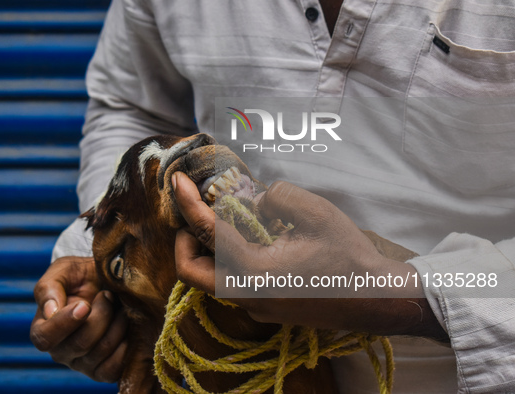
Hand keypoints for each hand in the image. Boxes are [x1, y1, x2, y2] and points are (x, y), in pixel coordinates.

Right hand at [30, 256, 128, 381]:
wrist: (110, 281)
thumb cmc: (82, 275)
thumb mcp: (63, 270)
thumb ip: (49, 287)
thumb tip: (50, 311)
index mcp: (44, 329)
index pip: (45, 338)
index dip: (65, 323)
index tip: (85, 304)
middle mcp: (60, 351)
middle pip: (80, 344)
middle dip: (101, 316)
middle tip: (108, 295)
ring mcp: (82, 363)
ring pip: (100, 352)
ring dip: (117, 325)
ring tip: (120, 308)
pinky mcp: (102, 369)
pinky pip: (112, 370)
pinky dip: (124, 349)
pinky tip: (128, 329)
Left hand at [172, 172, 447, 340]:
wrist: (376, 299)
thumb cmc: (349, 255)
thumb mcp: (315, 211)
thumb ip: (277, 196)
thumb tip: (257, 202)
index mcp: (255, 270)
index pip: (207, 232)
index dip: (187, 202)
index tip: (176, 181)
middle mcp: (248, 295)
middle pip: (191, 273)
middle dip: (185, 241)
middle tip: (195, 215)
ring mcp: (256, 308)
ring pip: (210, 281)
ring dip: (208, 251)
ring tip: (227, 223)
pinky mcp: (267, 311)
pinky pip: (233, 286)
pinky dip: (229, 262)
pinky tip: (253, 242)